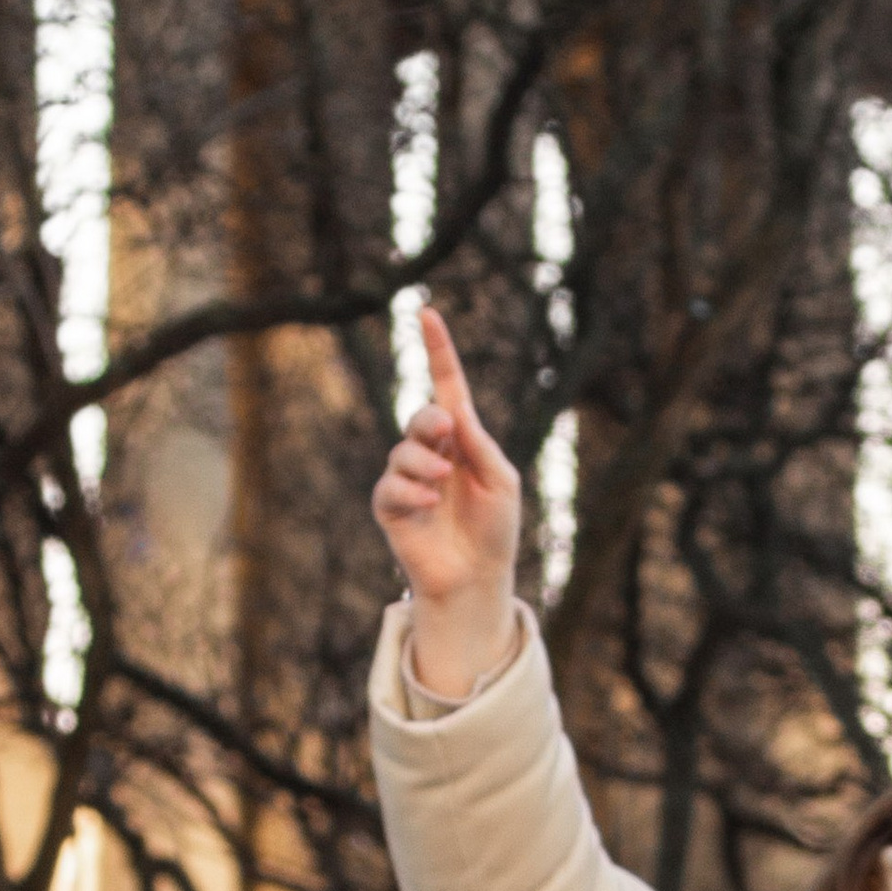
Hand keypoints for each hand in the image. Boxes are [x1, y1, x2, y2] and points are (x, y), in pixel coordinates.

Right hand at [371, 304, 521, 692]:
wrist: (478, 577)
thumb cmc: (495, 530)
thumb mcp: (500, 481)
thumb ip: (479, 445)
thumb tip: (454, 411)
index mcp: (462, 440)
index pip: (446, 386)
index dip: (438, 351)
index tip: (428, 313)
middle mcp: (432, 453)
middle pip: (422, 416)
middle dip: (431, 421)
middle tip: (446, 435)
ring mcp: (409, 479)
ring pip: (403, 451)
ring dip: (423, 463)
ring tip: (442, 483)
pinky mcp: (391, 507)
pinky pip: (391, 487)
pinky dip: (411, 491)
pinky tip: (428, 504)